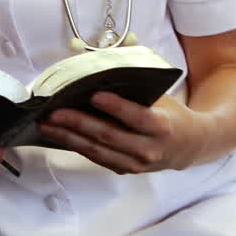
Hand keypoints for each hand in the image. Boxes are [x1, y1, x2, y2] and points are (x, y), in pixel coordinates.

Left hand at [37, 92, 205, 174]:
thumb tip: (104, 65)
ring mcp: (135, 164)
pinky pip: (96, 157)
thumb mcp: (160, 96)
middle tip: (54, 113)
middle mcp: (148, 149)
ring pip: (97, 150)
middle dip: (77, 123)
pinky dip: (76, 145)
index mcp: (161, 126)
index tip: (94, 95)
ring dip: (68, 137)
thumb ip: (136, 85)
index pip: (136, 117)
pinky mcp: (124, 170)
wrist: (188, 146)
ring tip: (47, 125)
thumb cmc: (169, 115)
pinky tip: (59, 135)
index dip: (115, 107)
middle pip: (108, 135)